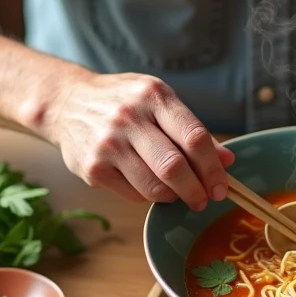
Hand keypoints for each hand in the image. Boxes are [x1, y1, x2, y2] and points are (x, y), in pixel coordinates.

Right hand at [41, 71, 234, 210]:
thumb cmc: (124, 102)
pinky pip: (133, 194)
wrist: (68, 103)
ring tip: (177, 193)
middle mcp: (129, 117)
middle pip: (174, 166)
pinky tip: (148, 184)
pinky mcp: (93, 168)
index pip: (194, 137)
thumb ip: (192, 131)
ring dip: (173, 197)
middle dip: (196, 190)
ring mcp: (108, 144)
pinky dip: (148, 196)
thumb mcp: (159, 102)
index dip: (213, 168)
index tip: (221, 187)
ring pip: (154, 187)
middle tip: (203, 200)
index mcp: (154, 96)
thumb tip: (227, 161)